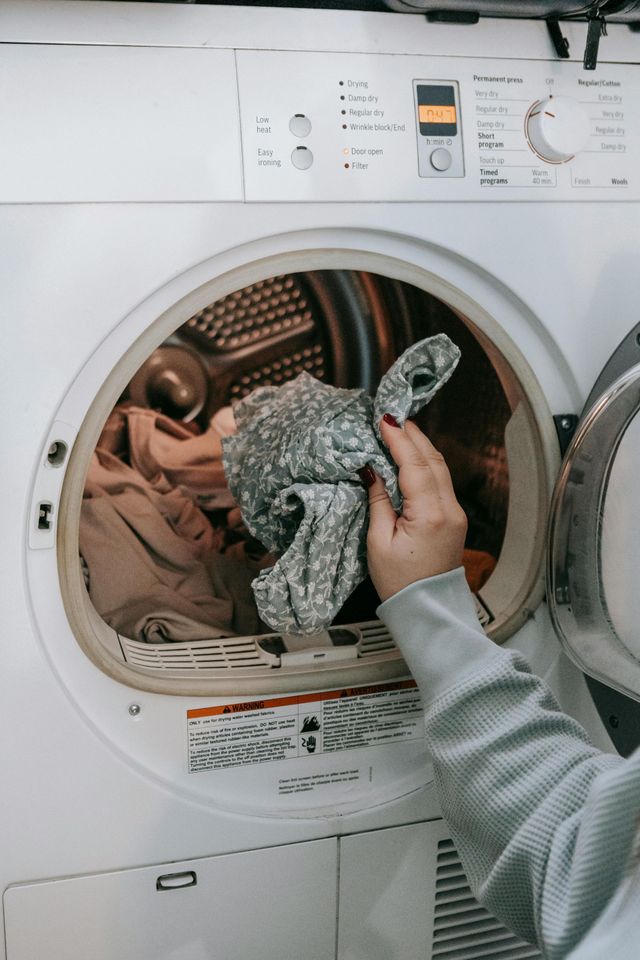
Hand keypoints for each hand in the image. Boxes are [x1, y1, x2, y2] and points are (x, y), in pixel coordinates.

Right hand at [361, 417, 466, 601]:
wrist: (427, 609)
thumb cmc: (400, 583)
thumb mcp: (378, 542)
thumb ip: (378, 501)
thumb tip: (371, 470)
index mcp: (429, 515)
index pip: (414, 465)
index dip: (399, 439)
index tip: (384, 420)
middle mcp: (448, 510)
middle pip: (432, 460)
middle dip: (412, 435)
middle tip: (392, 417)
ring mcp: (455, 513)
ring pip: (440, 467)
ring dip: (420, 446)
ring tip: (400, 430)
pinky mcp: (454, 518)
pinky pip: (441, 481)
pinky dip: (426, 463)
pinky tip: (411, 456)